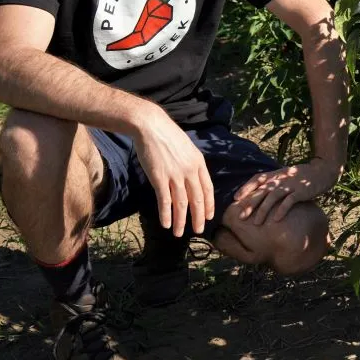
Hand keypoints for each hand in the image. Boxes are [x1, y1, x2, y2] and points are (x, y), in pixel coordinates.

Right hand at [132, 109, 214, 236]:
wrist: (151, 126)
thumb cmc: (167, 135)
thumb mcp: (187, 148)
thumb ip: (191, 163)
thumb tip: (193, 178)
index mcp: (198, 163)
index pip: (208, 189)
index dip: (208, 205)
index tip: (208, 217)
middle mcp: (189, 170)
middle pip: (197, 200)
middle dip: (198, 218)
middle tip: (198, 231)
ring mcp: (175, 175)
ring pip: (181, 204)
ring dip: (180, 221)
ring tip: (179, 233)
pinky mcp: (159, 177)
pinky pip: (165, 201)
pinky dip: (166, 214)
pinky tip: (166, 224)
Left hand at [233, 158, 340, 224]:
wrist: (321, 171)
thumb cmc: (301, 176)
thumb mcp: (284, 176)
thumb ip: (272, 182)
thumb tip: (258, 193)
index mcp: (275, 174)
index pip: (257, 179)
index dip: (245, 188)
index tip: (235, 198)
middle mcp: (280, 179)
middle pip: (262, 191)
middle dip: (250, 204)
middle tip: (240, 217)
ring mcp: (290, 185)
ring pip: (273, 197)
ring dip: (263, 210)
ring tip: (256, 223)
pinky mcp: (300, 192)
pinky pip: (289, 201)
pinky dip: (282, 210)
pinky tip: (275, 220)